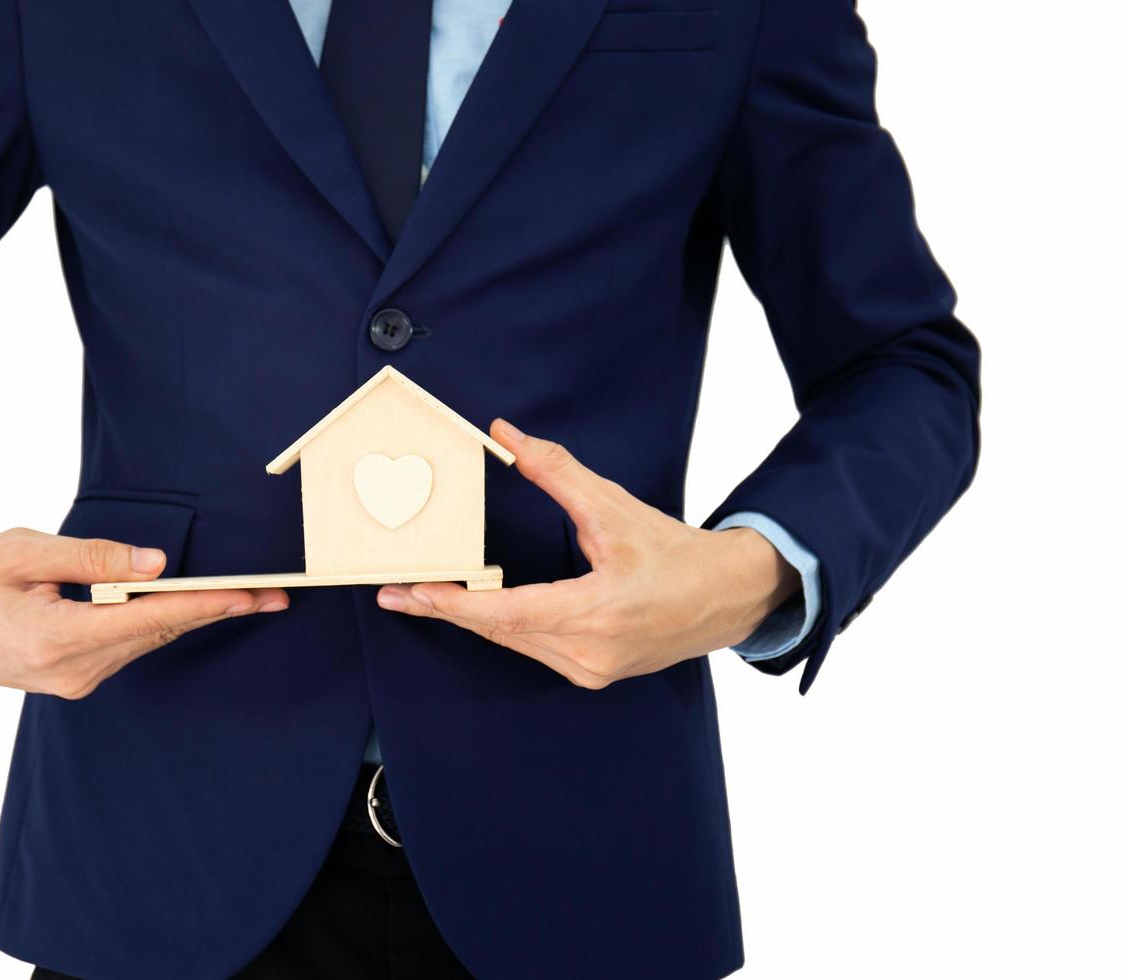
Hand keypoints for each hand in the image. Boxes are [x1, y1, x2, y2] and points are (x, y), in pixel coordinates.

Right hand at [0, 527, 287, 698]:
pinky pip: (129, 647)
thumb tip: (155, 563)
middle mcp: (71, 670)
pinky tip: (195, 607)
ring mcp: (74, 681)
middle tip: (276, 596)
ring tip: (250, 599)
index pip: (146, 618)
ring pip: (148, 642)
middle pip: (158, 634)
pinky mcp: (74, 679)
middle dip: (219, 612)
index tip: (247, 595)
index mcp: (54, 637)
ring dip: (196, 618)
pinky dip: (162, 625)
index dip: (202, 604)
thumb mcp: (22, 551)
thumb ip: (91, 557)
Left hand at [375, 420, 799, 688]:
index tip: (413, 593)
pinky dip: (501, 627)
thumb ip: (556, 471)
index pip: (509, 613)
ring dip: (469, 619)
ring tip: (420, 597)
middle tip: (393, 593)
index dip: (457, 604)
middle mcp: (590, 653)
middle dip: (445, 609)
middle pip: (500, 631)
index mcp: (598, 613)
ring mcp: (591, 670)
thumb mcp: (614, 507)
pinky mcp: (593, 674)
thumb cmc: (676, 553)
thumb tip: (507, 435)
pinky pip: (532, 648)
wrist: (728, 598)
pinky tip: (473, 609)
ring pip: (513, 642)